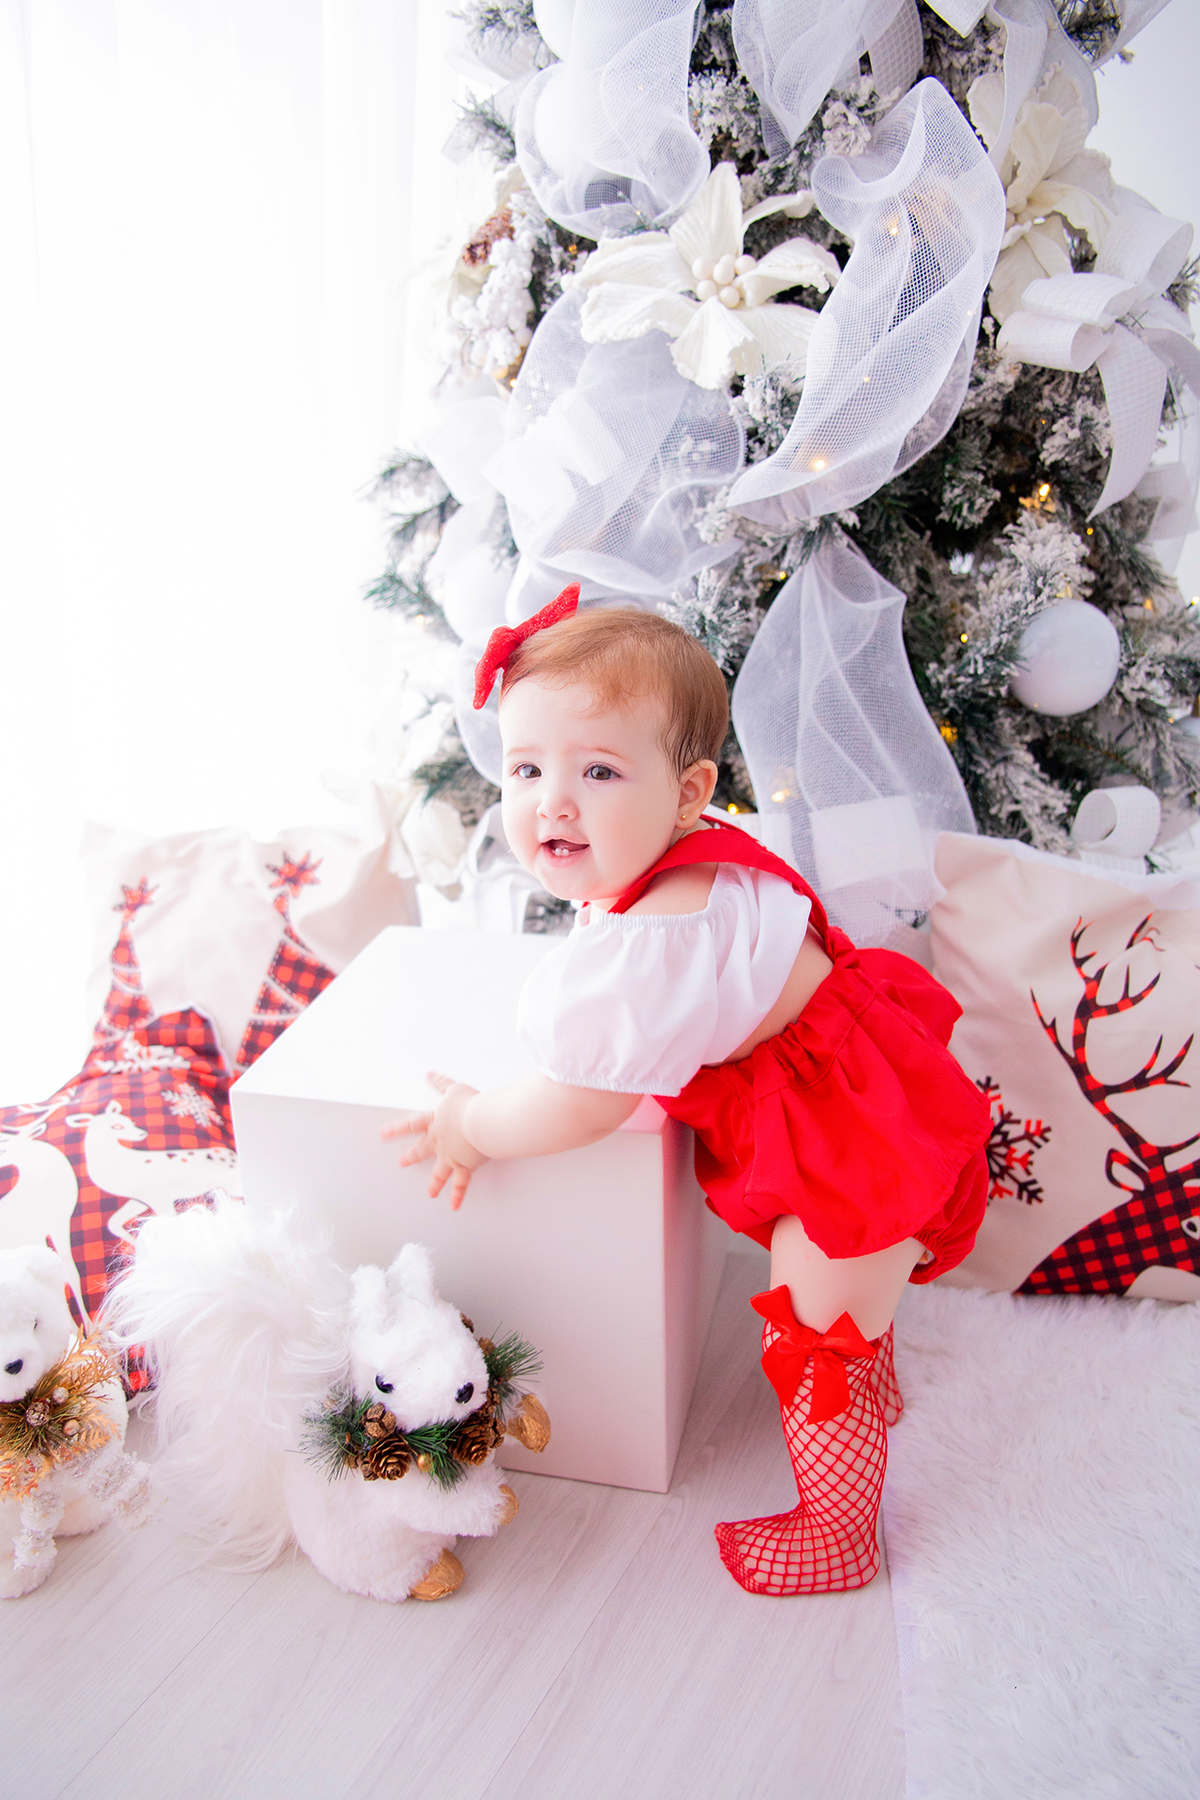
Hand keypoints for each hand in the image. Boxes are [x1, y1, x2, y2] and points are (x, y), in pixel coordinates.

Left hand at [380, 1071, 488, 1209]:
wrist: (481, 1123)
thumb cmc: (470, 1104)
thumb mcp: (455, 1088)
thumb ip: (442, 1083)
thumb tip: (429, 1073)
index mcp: (435, 1121)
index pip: (411, 1125)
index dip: (395, 1130)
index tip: (382, 1135)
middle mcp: (439, 1141)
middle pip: (422, 1149)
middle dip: (411, 1156)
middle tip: (402, 1162)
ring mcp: (451, 1156)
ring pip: (440, 1172)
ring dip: (435, 1183)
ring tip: (431, 1193)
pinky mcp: (465, 1166)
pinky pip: (461, 1184)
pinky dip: (458, 1195)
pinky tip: (454, 1205)